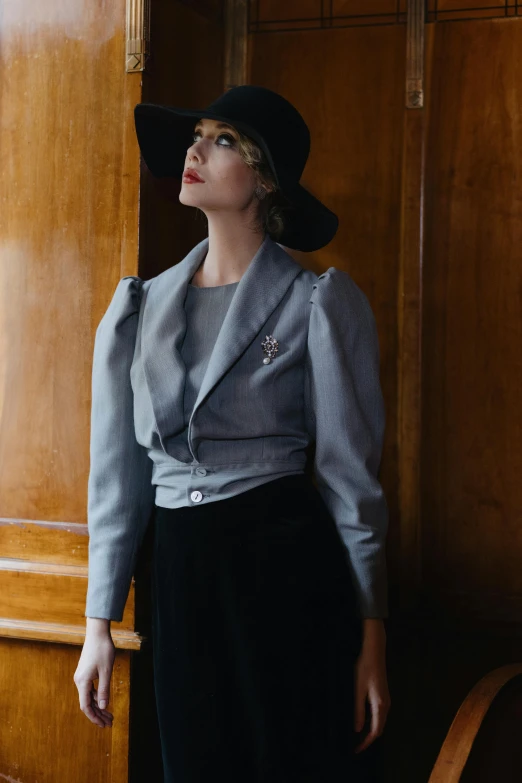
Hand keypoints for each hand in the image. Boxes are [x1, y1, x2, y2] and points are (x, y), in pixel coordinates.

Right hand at [73, 623, 115, 728]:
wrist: (97, 633)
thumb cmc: (103, 650)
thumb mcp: (106, 671)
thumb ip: (104, 690)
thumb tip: (103, 707)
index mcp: (82, 682)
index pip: (86, 706)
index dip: (94, 717)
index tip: (103, 725)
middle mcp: (79, 681)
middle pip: (87, 703)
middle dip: (99, 714)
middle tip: (110, 723)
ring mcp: (81, 677)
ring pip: (89, 697)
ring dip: (99, 707)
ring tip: (110, 716)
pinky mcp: (85, 673)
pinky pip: (90, 690)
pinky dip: (97, 697)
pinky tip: (105, 702)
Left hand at [353, 619, 390, 753]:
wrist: (374, 653)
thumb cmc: (365, 669)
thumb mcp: (358, 691)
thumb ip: (358, 711)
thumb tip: (357, 730)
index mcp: (380, 706)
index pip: (375, 731)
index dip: (366, 743)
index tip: (357, 750)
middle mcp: (386, 705)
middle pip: (379, 728)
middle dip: (368, 739)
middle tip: (356, 746)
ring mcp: (386, 700)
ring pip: (379, 721)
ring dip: (370, 730)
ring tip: (357, 736)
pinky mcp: (383, 695)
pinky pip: (379, 714)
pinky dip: (371, 721)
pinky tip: (362, 719)